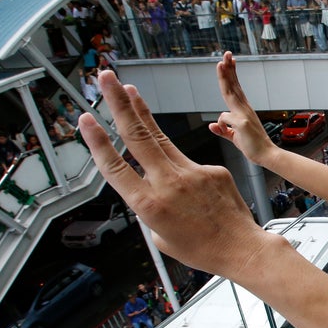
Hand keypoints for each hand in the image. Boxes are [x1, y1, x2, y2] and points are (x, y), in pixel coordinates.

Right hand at [79, 71, 272, 279]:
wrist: (242, 249)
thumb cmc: (201, 249)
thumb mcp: (160, 237)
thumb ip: (150, 208)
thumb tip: (149, 189)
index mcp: (149, 205)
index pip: (115, 168)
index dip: (97, 142)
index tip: (85, 118)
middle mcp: (168, 184)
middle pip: (136, 136)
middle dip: (118, 103)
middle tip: (105, 78)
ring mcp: (192, 174)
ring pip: (160, 138)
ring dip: (142, 112)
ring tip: (129, 89)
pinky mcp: (212, 170)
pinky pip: (189, 163)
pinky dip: (182, 166)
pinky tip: (192, 187)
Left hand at [209, 52, 278, 164]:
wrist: (267, 155)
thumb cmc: (253, 146)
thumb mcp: (233, 137)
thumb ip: (222, 131)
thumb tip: (211, 126)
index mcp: (243, 109)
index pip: (235, 88)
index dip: (231, 75)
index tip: (228, 62)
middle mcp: (244, 109)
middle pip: (233, 86)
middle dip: (228, 69)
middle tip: (226, 54)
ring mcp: (243, 114)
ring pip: (230, 93)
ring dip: (225, 78)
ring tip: (220, 64)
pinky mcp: (242, 123)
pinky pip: (224, 119)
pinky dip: (221, 125)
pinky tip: (226, 131)